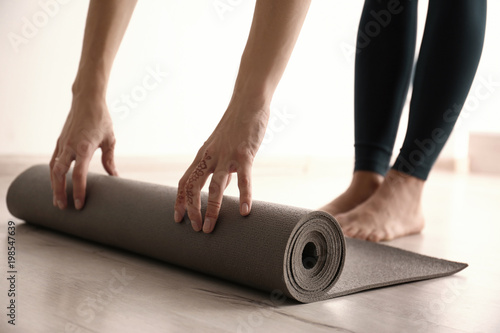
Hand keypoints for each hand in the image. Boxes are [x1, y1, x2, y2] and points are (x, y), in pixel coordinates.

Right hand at [50, 93, 117, 209]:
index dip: (78, 190)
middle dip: (60, 192)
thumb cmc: (101, 119)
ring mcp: (62, 144)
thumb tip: (114, 176)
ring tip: (58, 200)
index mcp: (84, 147)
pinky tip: (57, 182)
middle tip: (63, 207)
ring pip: (53, 168)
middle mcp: (70, 146)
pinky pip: (53, 160)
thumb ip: (109, 159)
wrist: (87, 100)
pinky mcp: (60, 141)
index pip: (79, 174)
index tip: (79, 204)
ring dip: (54, 185)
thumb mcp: (109, 140)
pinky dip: (53, 173)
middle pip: (59, 174)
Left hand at [174, 101, 269, 232]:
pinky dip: (244, 196)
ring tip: (211, 227)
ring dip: (212, 209)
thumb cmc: (235, 125)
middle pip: (193, 187)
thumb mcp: (221, 145)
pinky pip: (243, 179)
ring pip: (215, 187)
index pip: (185, 182)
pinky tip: (245, 210)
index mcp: (203, 155)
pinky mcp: (244, 154)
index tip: (178, 218)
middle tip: (196, 228)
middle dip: (192, 210)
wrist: (247, 103)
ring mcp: (226, 156)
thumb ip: (220, 166)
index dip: (179, 201)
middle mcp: (210, 157)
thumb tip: (222, 186)